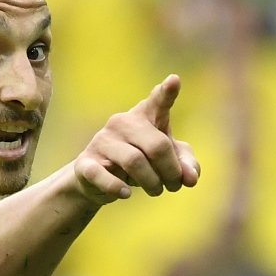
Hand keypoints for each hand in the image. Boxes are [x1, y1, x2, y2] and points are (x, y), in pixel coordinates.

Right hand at [73, 74, 199, 204]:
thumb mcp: (167, 162)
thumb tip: (190, 179)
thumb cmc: (140, 163)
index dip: (166, 92)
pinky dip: (117, 187)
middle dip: (171, 171)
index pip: (157, 102)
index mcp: (144, 117)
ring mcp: (102, 142)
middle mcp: (121, 123)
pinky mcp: (86, 163)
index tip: (174, 80)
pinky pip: (102, 175)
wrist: (96, 180)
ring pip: (134, 161)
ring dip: (152, 182)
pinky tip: (126, 194)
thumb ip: (186, 165)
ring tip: (156, 191)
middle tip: (174, 186)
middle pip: (157, 145)